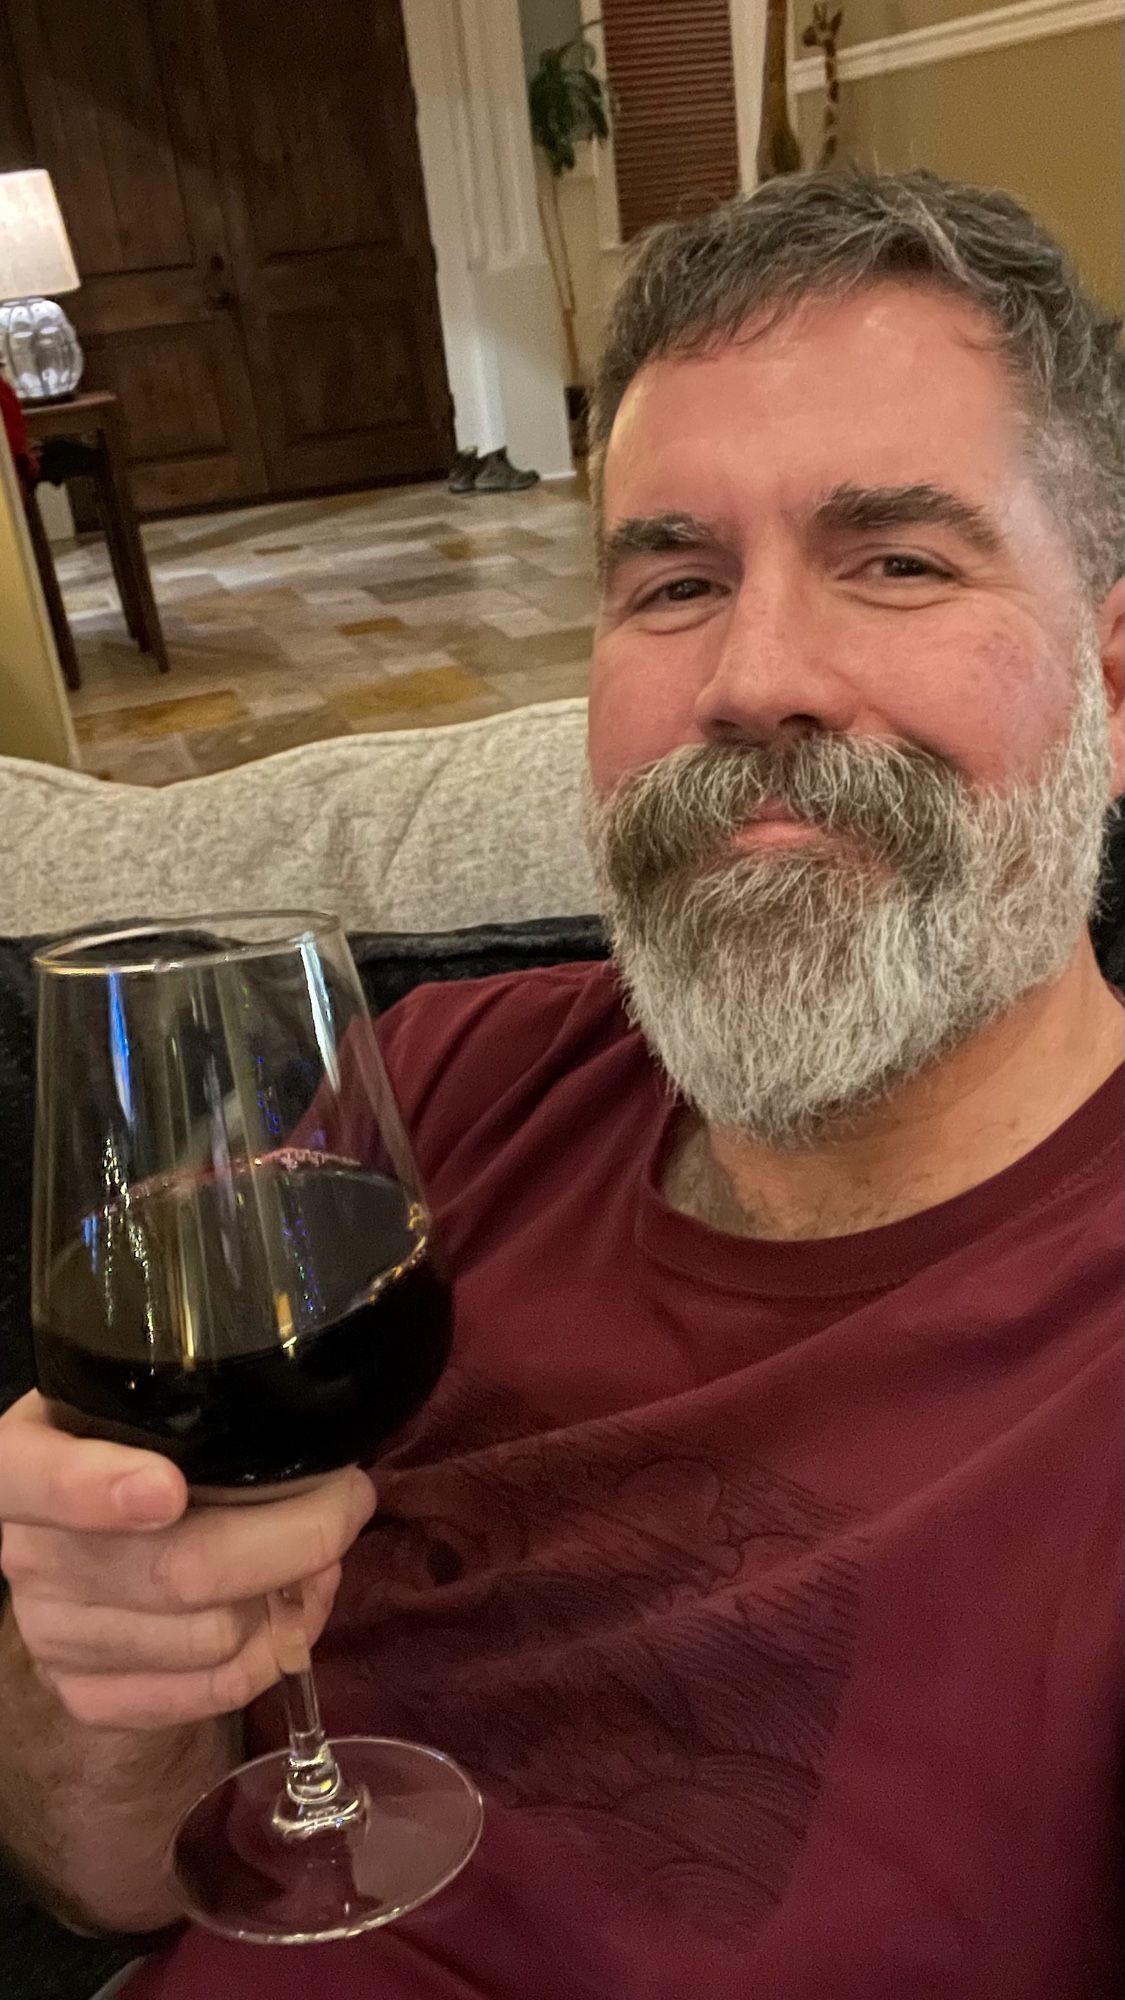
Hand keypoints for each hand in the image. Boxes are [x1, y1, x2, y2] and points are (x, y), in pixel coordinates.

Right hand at [0, 1391, 376, 1729]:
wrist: (82, 1534)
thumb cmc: (127, 1447)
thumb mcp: (135, 1403)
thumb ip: (190, 1410)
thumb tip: (308, 1440)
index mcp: (18, 1462)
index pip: (37, 1478)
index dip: (97, 1489)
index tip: (167, 1490)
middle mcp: (24, 1554)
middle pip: (175, 1569)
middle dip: (296, 1536)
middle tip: (347, 1501)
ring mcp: (53, 1635)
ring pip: (211, 1637)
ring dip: (294, 1597)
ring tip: (319, 1557)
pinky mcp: (89, 1696)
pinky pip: (210, 1692)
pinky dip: (275, 1653)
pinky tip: (288, 1612)